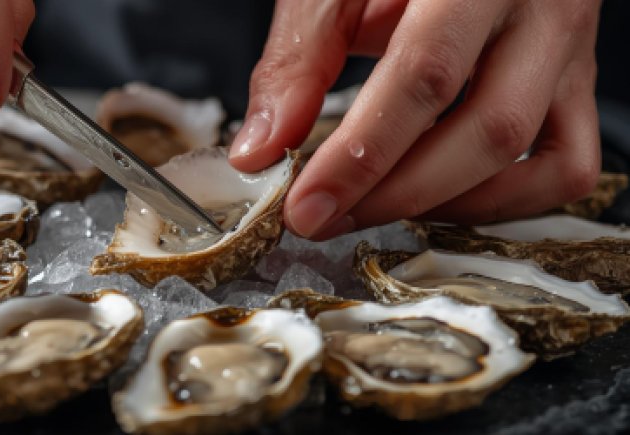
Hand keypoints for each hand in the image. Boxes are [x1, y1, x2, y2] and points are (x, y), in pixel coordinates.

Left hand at [229, 0, 601, 239]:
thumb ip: (300, 58)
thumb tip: (263, 149)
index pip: (425, 76)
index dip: (361, 155)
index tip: (306, 205)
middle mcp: (543, 8)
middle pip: (490, 131)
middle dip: (395, 195)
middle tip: (324, 219)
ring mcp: (570, 49)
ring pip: (538, 160)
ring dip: (445, 205)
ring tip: (369, 208)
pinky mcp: (574, 82)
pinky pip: (568, 165)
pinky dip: (501, 200)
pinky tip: (436, 194)